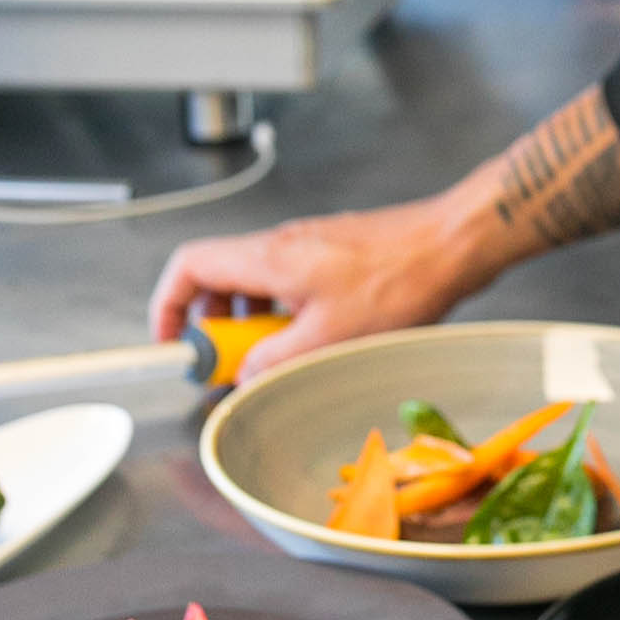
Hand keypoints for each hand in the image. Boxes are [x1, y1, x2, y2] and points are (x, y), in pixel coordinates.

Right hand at [148, 193, 486, 378]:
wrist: (450, 244)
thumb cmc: (400, 280)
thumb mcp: (328, 337)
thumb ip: (275, 360)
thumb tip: (243, 375)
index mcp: (268, 257)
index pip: (189, 266)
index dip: (168, 306)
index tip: (173, 344)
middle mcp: (281, 245)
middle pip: (218, 278)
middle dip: (216, 325)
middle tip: (233, 364)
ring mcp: (306, 247)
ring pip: (254, 284)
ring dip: (253, 323)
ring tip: (275, 357)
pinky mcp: (331, 255)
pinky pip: (287, 284)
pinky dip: (284, 314)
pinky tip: (312, 339)